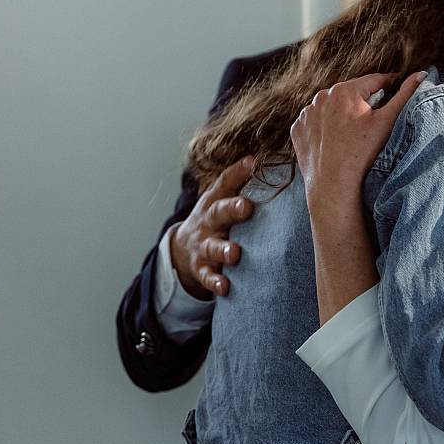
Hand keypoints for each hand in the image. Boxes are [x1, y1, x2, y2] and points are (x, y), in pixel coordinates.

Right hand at [170, 156, 257, 298]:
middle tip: (245, 207)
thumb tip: (261, 157)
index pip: (224, 183)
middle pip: (218, 213)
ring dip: (223, 250)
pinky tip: (225, 287)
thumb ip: (239, 180)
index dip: (237, 172)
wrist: (182, 248)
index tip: (252, 163)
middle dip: (231, 209)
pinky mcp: (201, 268)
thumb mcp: (221, 197)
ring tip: (234, 253)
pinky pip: (207, 276)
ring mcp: (202, 245)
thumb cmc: (214, 218)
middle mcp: (207, 221)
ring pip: (212, 247)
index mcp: (215, 201)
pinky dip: (215, 282)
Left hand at [290, 70, 426, 208]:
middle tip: (374, 121)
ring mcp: (307, 113)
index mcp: (345, 90)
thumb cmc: (362, 153)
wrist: (333, 185)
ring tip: (353, 133)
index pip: (374, 80)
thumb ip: (405, 94)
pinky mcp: (298, 128)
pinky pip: (316, 120)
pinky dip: (325, 126)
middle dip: (364, 102)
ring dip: (343, 113)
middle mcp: (321, 96)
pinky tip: (336, 140)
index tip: (395, 94)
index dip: (389, 86)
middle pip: (352, 93)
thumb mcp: (387, 121)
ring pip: (332, 106)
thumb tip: (421, 74)